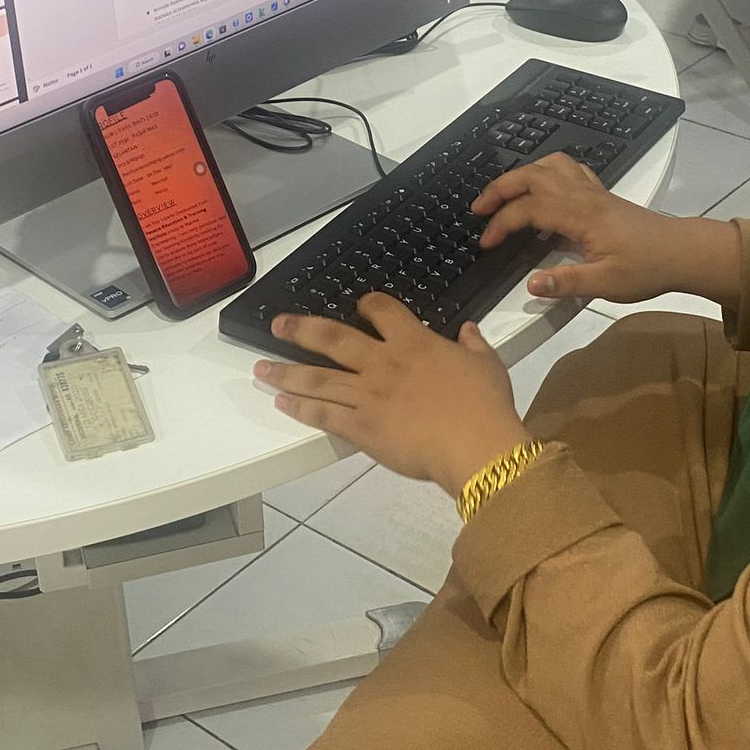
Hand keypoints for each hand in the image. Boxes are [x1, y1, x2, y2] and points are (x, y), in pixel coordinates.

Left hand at [253, 293, 527, 497]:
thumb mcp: (488, 366)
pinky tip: (282, 403)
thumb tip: (469, 331)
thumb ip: (474, 345)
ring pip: (317, 378)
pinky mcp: (361, 427)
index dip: (368, 303)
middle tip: (277, 325)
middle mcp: (383, 363)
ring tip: (261, 368)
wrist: (475, 446)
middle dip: (300, 329)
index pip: (382, 310)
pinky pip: (323, 415)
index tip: (360, 303)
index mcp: (414, 343)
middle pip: (332, 339)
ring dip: (286, 372)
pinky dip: (300, 408)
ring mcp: (368, 395)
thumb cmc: (485, 405)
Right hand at [472, 152, 685, 304]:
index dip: (501, 224)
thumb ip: (566, 283)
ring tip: (504, 194)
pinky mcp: (601, 195)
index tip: (486, 244)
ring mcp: (593, 191)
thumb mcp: (607, 284)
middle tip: (478, 207)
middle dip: (500, 188)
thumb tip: (530, 284)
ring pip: (549, 165)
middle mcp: (583, 195)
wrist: (682, 252)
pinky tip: (542, 188)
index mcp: (580, 214)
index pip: (528, 210)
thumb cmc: (647, 268)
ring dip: (522, 175)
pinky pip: (568, 170)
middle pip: (532, 176)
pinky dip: (547, 172)